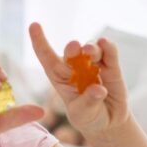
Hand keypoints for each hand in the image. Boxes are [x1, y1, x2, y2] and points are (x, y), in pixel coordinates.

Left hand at [29, 22, 129, 140]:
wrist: (109, 121)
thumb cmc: (89, 117)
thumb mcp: (83, 114)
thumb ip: (89, 102)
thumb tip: (98, 89)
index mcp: (61, 78)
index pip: (47, 57)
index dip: (40, 41)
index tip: (33, 25)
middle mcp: (76, 67)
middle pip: (71, 52)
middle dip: (72, 48)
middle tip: (74, 48)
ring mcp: (94, 64)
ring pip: (92, 49)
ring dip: (91, 48)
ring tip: (90, 51)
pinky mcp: (112, 66)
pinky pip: (110, 53)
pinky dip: (108, 47)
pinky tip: (106, 44)